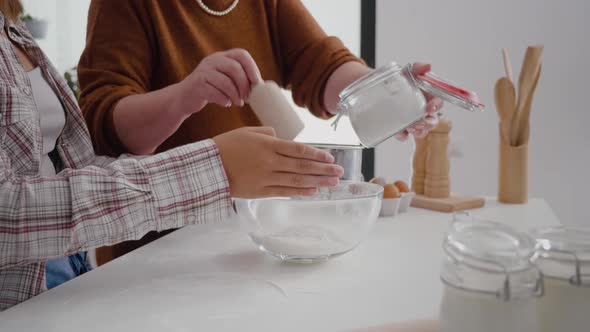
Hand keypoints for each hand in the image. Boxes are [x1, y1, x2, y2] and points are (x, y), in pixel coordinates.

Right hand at [173, 49, 261, 115]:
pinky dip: (224, 100)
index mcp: (222, 57)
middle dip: (244, 85)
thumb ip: (239, 79)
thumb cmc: (211, 90)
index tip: (257, 83)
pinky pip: (215, 93)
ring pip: (225, 82)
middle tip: (247, 97)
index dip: (252, 68)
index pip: (241, 54)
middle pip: (235, 68)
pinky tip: (226, 103)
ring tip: (238, 103)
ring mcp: (203, 71)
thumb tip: (262, 87)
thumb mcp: (225, 79)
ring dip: (236, 95)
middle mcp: (212, 60)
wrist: (184, 97)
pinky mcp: (197, 85)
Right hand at [213, 127, 343, 197]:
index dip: (316, 155)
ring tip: (332, 183)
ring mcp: (266, 178)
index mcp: (268, 145)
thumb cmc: (226, 147)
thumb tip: (281, 138)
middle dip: (323, 169)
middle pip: (302, 166)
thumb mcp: (247, 132)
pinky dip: (300, 192)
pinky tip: (313, 191)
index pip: (298, 150)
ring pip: (297, 181)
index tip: (330, 157)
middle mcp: (270, 161)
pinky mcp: (260, 191)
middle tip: (339, 172)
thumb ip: (267, 134)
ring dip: (317, 182)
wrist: (208, 167)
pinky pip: (284, 192)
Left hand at [395, 63, 442, 140]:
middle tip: (420, 122)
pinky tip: (400, 133)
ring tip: (411, 128)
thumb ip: (418, 68)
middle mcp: (420, 110)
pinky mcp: (398, 126)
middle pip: (432, 121)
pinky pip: (403, 135)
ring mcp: (409, 120)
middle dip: (428, 124)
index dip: (436, 106)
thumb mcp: (407, 71)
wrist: (375, 87)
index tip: (430, 107)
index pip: (437, 104)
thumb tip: (428, 66)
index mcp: (425, 98)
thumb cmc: (395, 80)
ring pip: (420, 130)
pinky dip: (403, 136)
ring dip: (419, 131)